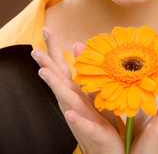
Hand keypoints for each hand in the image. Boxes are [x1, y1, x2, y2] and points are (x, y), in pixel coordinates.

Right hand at [31, 27, 124, 153]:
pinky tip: (68, 113)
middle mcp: (75, 103)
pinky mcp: (95, 131)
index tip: (47, 29)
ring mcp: (82, 117)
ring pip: (66, 100)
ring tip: (43, 72)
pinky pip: (84, 125)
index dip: (54, 49)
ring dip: (54, 86)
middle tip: (35, 49)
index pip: (62, 67)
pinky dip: (75, 119)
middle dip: (47, 64)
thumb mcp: (94, 90)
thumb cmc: (102, 120)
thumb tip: (77, 45)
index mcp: (76, 92)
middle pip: (59, 80)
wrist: (109, 151)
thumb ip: (85, 70)